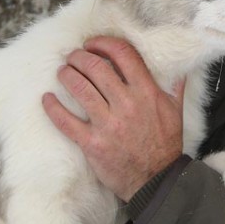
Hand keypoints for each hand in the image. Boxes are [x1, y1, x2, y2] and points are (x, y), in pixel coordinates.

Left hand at [42, 36, 183, 200]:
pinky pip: (66, 121)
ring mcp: (107, 124)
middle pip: (95, 67)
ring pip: (79, 88)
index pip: (123, 54)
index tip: (93, 44)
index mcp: (147, 92)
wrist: (156, 180)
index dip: (103, 43)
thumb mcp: (175, 111)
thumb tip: (178, 66)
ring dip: (66, 75)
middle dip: (79, 57)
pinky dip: (53, 107)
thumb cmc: (164, 144)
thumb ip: (174, 86)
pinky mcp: (92, 143)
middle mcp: (126, 104)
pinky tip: (47, 98)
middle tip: (73, 57)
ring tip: (63, 72)